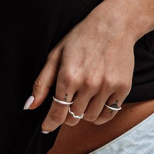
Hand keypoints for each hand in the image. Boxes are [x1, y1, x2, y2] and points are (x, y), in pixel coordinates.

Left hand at [27, 7, 135, 130]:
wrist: (113, 25)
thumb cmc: (80, 38)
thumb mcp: (55, 55)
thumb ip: (42, 83)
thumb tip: (30, 106)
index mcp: (68, 75)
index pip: (57, 112)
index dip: (50, 124)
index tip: (46, 128)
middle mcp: (88, 84)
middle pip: (73, 117)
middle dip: (67, 114)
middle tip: (69, 100)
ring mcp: (107, 87)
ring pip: (90, 118)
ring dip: (84, 113)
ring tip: (84, 97)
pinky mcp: (123, 88)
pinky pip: (108, 114)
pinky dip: (100, 114)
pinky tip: (96, 102)